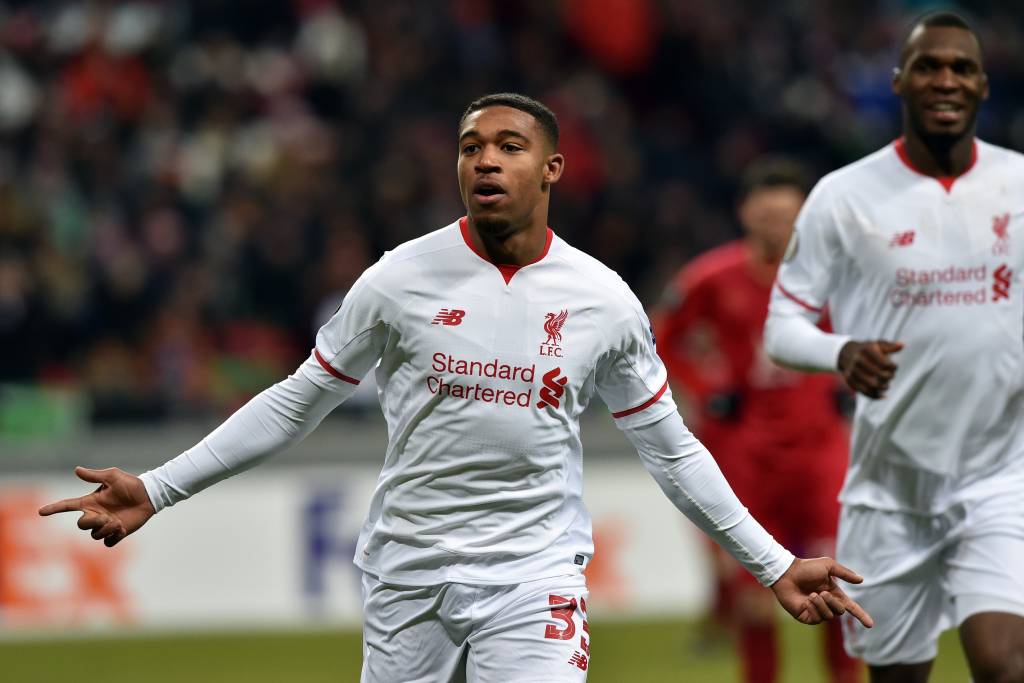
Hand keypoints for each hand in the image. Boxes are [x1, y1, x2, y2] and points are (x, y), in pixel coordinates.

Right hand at [38, 466, 154, 546]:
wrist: (148, 496)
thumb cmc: (130, 484)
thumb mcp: (112, 476)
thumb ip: (94, 476)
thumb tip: (76, 469)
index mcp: (91, 502)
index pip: (68, 505)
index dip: (54, 508)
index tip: (41, 511)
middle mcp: (96, 515)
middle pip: (81, 525)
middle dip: (91, 522)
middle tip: (106, 517)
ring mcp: (106, 525)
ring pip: (94, 535)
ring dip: (105, 529)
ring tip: (117, 522)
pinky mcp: (116, 533)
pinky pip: (107, 543)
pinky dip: (113, 537)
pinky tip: (122, 528)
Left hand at [770, 557, 873, 627]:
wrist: (786, 573)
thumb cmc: (806, 567)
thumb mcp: (827, 565)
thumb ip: (845, 573)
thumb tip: (862, 580)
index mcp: (834, 593)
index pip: (851, 607)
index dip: (861, 615)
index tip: (870, 625)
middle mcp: (827, 604)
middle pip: (840, 611)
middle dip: (832, 603)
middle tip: (821, 593)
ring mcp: (817, 611)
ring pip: (829, 616)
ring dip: (821, 605)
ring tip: (811, 595)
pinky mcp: (806, 617)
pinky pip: (817, 620)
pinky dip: (813, 610)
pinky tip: (806, 602)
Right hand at [837, 340, 903, 398]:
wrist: (846, 353)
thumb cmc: (867, 349)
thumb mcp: (877, 344)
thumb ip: (890, 346)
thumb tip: (902, 345)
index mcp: (866, 350)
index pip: (884, 363)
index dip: (893, 367)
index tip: (894, 367)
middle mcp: (857, 360)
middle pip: (878, 374)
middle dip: (888, 377)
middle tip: (891, 376)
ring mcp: (852, 370)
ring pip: (870, 385)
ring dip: (882, 387)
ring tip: (887, 386)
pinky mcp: (850, 380)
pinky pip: (863, 391)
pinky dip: (875, 396)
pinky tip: (883, 396)